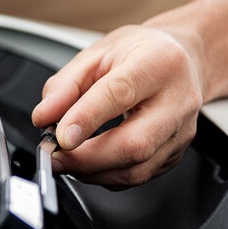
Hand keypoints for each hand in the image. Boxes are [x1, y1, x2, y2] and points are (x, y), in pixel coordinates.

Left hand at [31, 25, 204, 188]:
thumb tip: (44, 117)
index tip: (59, 136)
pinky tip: (89, 163)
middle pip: (135, 144)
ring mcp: (181, 131)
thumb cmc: (141, 53)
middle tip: (55, 156)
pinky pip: (139, 175)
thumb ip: (66, 85)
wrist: (182, 59)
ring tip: (66, 160)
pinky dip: (107, 175)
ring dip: (93, 172)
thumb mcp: (97, 54)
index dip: (86, 119)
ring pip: (137, 169)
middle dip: (87, 158)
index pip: (120, 94)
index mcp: (158, 63)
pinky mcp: (177, 153)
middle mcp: (177, 100)